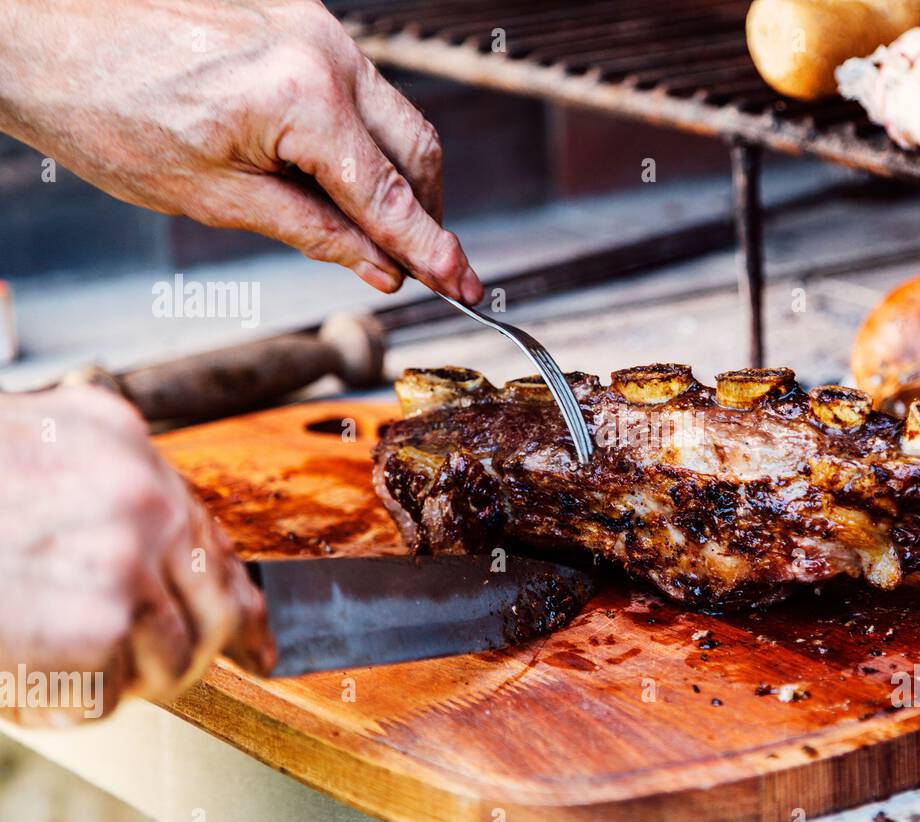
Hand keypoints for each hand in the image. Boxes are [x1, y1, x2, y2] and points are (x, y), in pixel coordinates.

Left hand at [0, 0, 481, 300]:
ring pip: (394, 116)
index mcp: (302, 98)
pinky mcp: (298, 17)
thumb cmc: (104, 109)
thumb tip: (379, 268)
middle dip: (424, 212)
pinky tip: (333, 172)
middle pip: (418, 148)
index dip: (433, 249)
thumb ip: (313, 233)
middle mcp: (323, 49)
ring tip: (366, 226)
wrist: (38, 30)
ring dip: (395, 175)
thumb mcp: (215, 198)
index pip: (391, 194)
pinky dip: (362, 138)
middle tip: (416, 266)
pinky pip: (360, 88)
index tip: (466, 285)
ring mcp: (314, 25)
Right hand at [0, 388, 271, 725]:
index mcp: (120, 442)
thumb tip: (176, 559)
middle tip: (158, 675)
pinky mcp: (101, 622)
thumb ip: (98, 489)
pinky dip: (66, 705)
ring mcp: (127, 556)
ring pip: (173, 658)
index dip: (239, 598)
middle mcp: (141, 491)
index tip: (261, 642)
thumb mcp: (23, 454)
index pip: (211, 535)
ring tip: (49, 661)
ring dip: (118, 680)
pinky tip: (19, 676)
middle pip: (217, 603)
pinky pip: (114, 696)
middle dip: (191, 651)